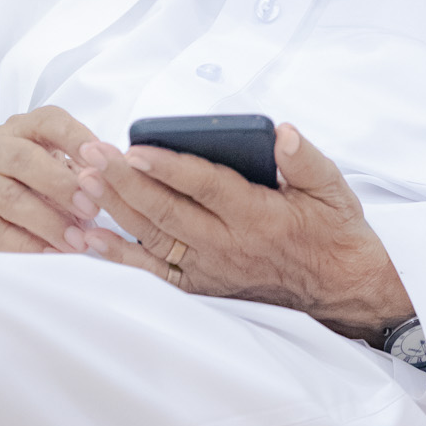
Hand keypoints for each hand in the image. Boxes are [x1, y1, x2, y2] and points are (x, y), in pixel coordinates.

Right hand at [0, 106, 102, 253]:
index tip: (101, 156)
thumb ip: (84, 170)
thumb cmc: (35, 190)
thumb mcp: (59, 171)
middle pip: (24, 159)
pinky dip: (25, 245)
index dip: (76, 137)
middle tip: (92, 208)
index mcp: (22, 129)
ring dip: (48, 221)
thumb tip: (119, 172)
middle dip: (61, 184)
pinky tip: (50, 255)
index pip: (48, 122)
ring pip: (10, 198)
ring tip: (78, 242)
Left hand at [71, 124, 413, 341]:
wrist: (342, 292)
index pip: (205, 186)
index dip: (168, 167)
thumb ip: (305, 160)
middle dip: (124, 180)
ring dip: (115, 210)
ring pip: (153, 238)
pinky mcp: (202, 287)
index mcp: (259, 215)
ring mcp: (211, 269)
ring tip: (83, 182)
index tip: (135, 149)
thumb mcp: (334, 190)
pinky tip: (88, 239)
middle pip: (166, 210)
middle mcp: (229, 245)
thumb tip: (280, 133)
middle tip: (91, 153)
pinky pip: (153, 273)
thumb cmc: (335, 234)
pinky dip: (119, 257)